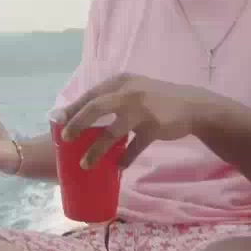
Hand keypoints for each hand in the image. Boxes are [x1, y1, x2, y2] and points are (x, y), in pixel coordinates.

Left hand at [60, 73, 216, 168]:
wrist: (193, 105)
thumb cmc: (156, 99)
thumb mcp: (134, 90)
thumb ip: (112, 98)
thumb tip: (81, 115)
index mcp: (120, 82)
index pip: (90, 95)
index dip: (72, 109)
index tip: (57, 122)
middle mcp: (129, 92)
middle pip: (96, 107)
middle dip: (77, 123)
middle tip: (65, 139)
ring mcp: (142, 110)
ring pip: (113, 132)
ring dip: (97, 150)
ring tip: (85, 164)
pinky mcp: (154, 127)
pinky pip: (135, 148)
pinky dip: (126, 158)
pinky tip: (119, 167)